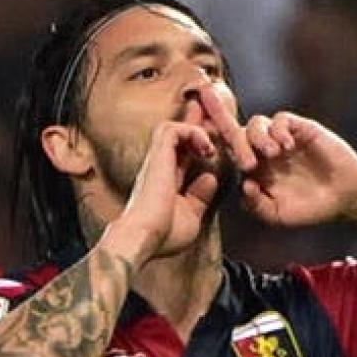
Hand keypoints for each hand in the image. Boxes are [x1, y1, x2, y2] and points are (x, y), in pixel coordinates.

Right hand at [112, 120, 220, 261]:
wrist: (143, 238)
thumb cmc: (164, 235)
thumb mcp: (191, 217)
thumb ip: (199, 197)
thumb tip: (209, 178)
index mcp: (165, 182)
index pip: (181, 155)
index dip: (195, 144)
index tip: (211, 140)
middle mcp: (158, 168)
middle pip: (176, 136)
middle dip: (195, 124)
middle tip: (212, 118)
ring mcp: (156, 161)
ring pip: (172, 128)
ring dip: (195, 128)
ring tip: (210, 144)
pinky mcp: (157, 156)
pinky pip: (173, 129)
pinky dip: (191, 132)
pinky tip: (205, 147)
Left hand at [198, 86, 356, 226]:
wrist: (346, 198)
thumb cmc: (311, 209)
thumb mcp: (279, 215)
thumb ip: (257, 205)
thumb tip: (244, 184)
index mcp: (255, 168)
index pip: (227, 148)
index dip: (212, 131)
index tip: (196, 119)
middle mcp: (264, 150)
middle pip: (237, 133)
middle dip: (237, 143)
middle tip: (250, 163)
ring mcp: (283, 138)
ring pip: (256, 123)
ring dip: (258, 137)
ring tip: (273, 155)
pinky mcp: (302, 129)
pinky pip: (281, 120)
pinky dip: (279, 131)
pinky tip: (288, 147)